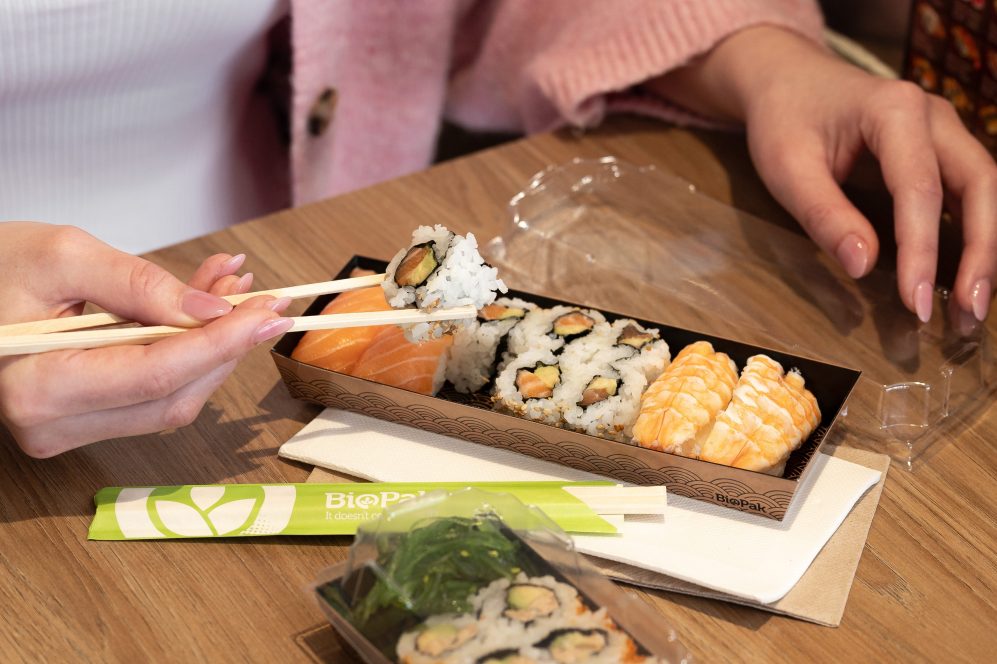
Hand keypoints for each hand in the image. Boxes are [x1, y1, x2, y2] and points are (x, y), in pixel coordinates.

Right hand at [0, 222, 292, 456]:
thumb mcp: (65, 256)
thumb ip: (140, 285)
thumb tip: (213, 311)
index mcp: (38, 389)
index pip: (155, 374)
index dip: (220, 343)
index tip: (268, 313)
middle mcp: (54, 424)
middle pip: (173, 395)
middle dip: (227, 345)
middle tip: (266, 299)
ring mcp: (71, 428)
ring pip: (173, 398)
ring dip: (216, 347)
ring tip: (236, 292)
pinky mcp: (87, 418)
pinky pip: (157, 390)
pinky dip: (191, 352)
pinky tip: (208, 310)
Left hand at [648, 26, 995, 322]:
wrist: (786, 81)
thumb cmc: (783, 120)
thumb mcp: (786, 167)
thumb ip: (824, 215)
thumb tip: (864, 267)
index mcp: (894, 110)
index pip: (919, 189)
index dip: (923, 251)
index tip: (916, 304)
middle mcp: (933, 116)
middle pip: (979, 185)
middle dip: (980, 253)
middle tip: (966, 314)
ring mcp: (942, 131)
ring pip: (984, 190)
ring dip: (985, 250)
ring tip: (969, 309)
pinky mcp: (939, 151)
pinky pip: (969, 194)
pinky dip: (972, 236)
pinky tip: (963, 278)